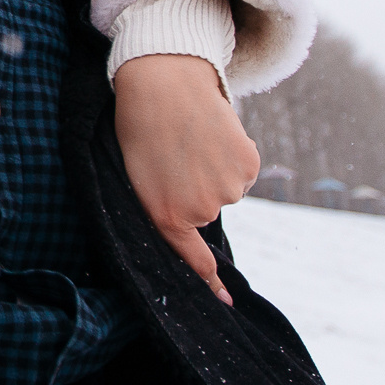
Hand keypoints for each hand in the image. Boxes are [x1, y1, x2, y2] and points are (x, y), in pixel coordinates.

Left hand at [112, 53, 259, 305]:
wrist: (162, 80)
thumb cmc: (140, 127)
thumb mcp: (137, 175)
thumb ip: (163, 206)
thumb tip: (190, 221)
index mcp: (165, 216)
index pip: (192, 259)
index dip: (208, 283)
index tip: (225, 304)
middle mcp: (199, 210)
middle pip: (206, 210)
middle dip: (195, 188)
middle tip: (175, 155)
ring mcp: (227, 189)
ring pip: (227, 189)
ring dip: (214, 168)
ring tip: (191, 140)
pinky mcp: (247, 165)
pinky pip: (243, 170)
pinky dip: (233, 154)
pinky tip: (213, 133)